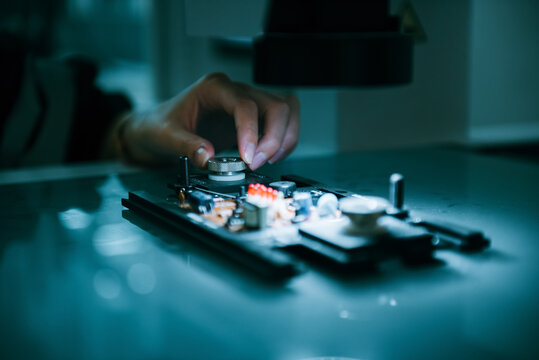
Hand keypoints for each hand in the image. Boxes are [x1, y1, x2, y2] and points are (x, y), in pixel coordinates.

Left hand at [110, 73, 299, 169]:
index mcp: (214, 88)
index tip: (248, 158)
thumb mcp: (165, 136)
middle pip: (275, 106)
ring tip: (268, 160)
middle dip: (274, 138)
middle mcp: (235, 91)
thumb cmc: (162, 125)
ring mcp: (247, 102)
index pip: (245, 105)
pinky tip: (270, 157)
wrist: (159, 126)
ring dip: (284, 138)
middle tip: (257, 163)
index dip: (251, 133)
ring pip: (286, 110)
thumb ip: (186, 146)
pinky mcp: (254, 117)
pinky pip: (282, 122)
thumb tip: (207, 158)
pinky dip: (283, 141)